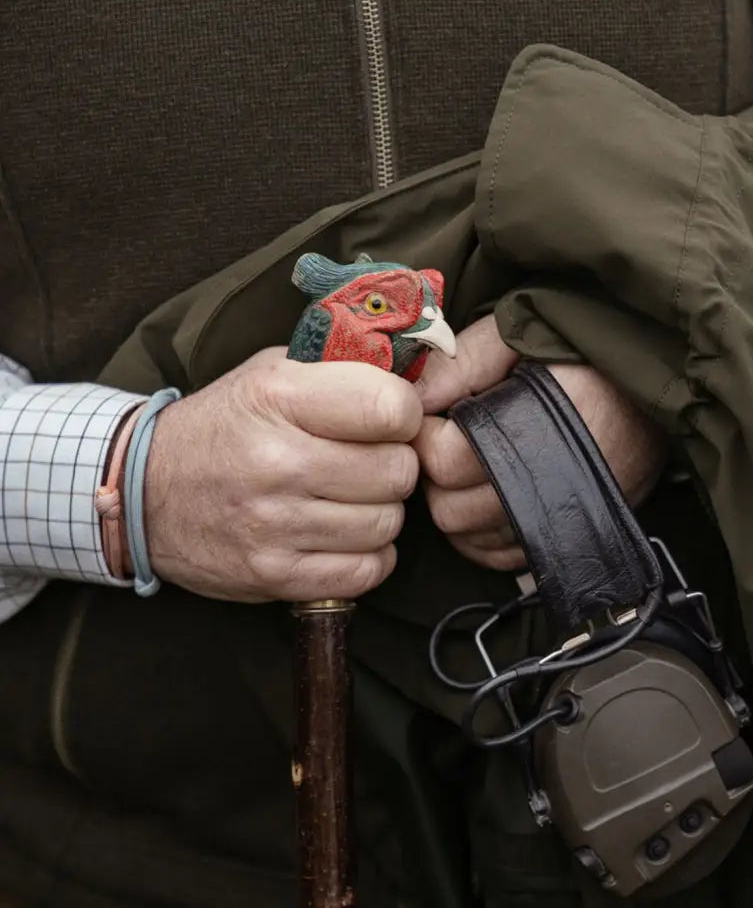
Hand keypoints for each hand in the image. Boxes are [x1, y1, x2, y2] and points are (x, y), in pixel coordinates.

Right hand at [143, 347, 421, 601]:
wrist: (143, 490)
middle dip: (394, 464)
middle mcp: (276, 462)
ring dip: (379, 511)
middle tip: (368, 461)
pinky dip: (367, 555)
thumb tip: (419, 378)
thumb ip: (343, 368)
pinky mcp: (273, 575)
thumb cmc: (227, 424)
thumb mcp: (273, 371)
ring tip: (348, 497)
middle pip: (398, 471)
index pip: (391, 408)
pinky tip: (342, 534)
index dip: (406, 414)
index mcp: (278, 397)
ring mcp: (274, 525)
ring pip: (387, 523)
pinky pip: (367, 571)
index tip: (390, 420)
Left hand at [413, 316, 666, 570]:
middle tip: (449, 442)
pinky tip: (490, 496)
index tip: (436, 417)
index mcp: (535, 425)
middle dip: (436, 476)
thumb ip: (463, 361)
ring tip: (471, 467)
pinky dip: (484, 535)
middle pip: (451, 509)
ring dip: (457, 506)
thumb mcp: (520, 335)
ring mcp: (565, 518)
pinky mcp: (573, 538)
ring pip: (470, 541)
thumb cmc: (581, 354)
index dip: (428, 436)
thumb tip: (411, 400)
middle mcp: (552, 482)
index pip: (446, 460)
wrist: (654, 385)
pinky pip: (501, 559)